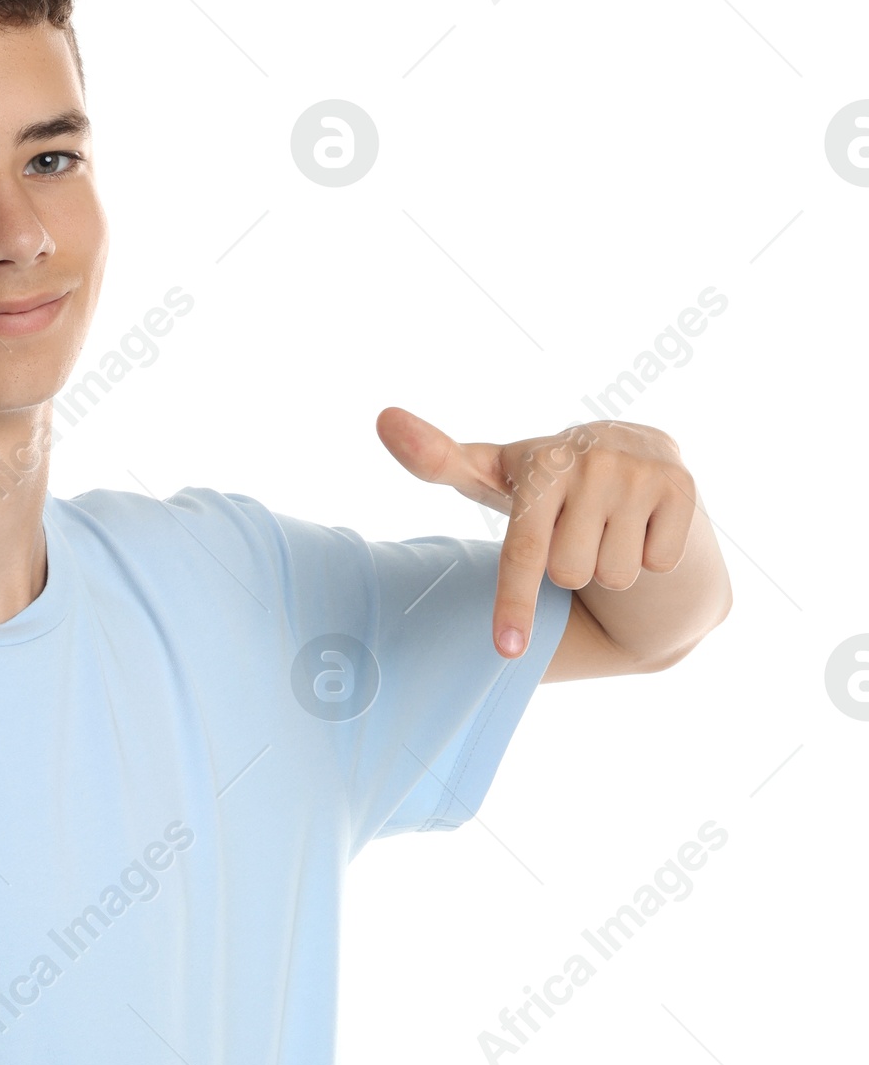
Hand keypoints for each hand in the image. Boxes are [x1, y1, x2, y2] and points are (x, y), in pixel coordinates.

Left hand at [376, 405, 700, 660]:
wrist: (642, 452)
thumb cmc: (552, 482)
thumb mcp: (497, 474)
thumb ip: (438, 458)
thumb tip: (383, 416)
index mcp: (537, 462)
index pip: (521, 551)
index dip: (514, 601)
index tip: (508, 648)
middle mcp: (588, 456)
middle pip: (567, 574)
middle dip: (572, 565)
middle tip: (580, 529)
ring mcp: (636, 468)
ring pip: (612, 575)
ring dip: (611, 563)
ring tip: (612, 524)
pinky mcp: (680, 484)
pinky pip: (654, 565)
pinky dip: (651, 556)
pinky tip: (647, 522)